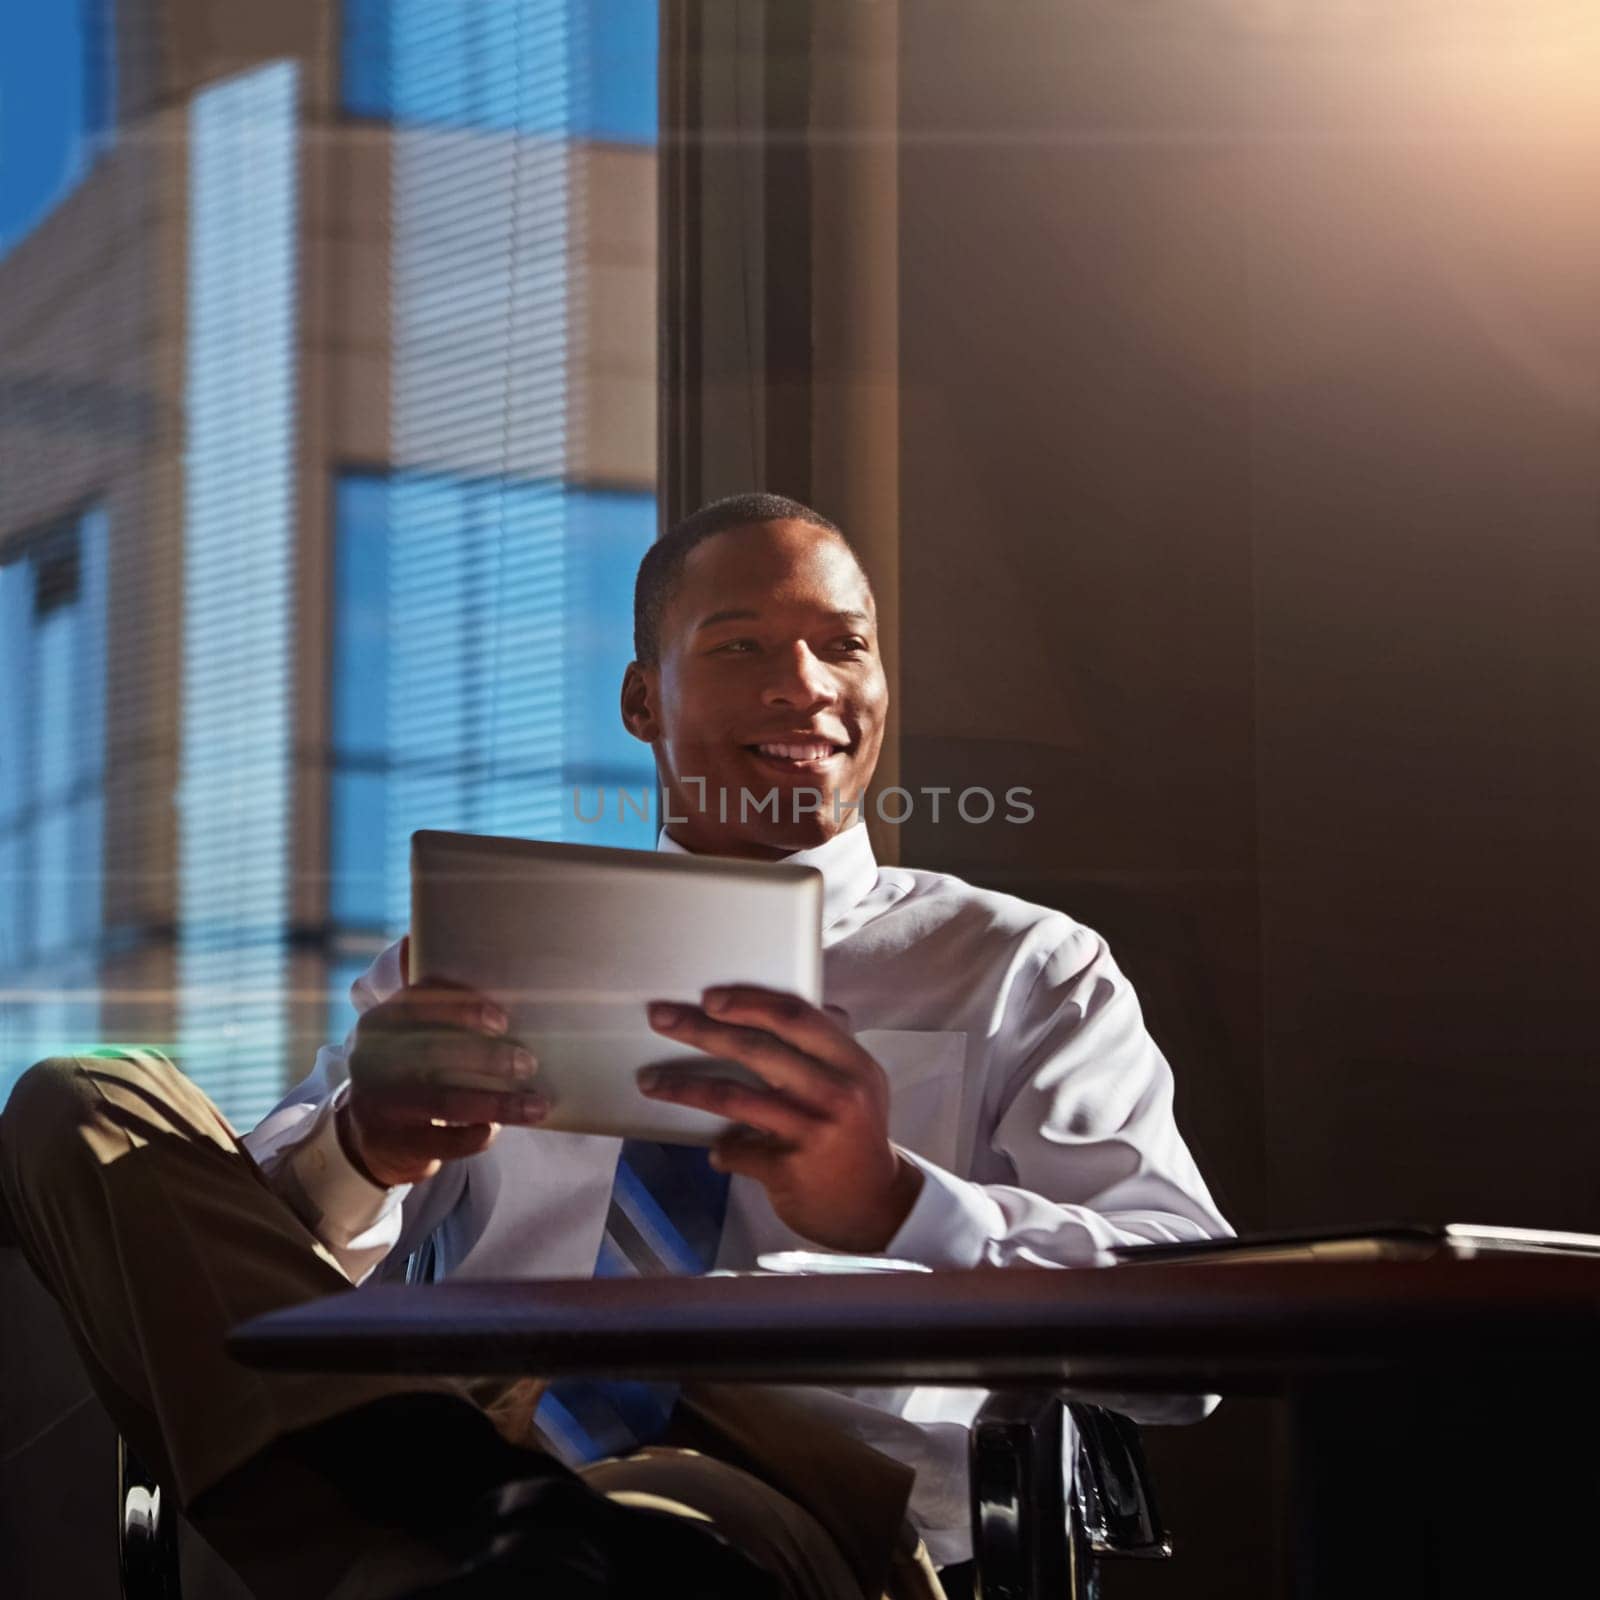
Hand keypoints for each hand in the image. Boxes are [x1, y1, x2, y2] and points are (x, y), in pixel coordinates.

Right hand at [340, 937, 546, 1187]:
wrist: (369, 1133)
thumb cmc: (411, 1069)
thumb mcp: (411, 1033)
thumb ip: (438, 1005)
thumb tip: (472, 967)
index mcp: (380, 1023)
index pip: (417, 1004)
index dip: (461, 1009)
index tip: (503, 1019)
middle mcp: (372, 1061)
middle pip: (434, 1054)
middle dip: (487, 1057)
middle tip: (528, 1062)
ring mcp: (378, 1105)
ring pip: (445, 1103)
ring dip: (498, 1103)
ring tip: (537, 1105)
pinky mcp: (392, 1144)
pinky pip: (441, 1142)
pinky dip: (475, 1136)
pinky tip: (496, 1130)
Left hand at [638, 985, 923, 1252]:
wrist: (875, 1206)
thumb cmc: (857, 1135)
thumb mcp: (860, 1084)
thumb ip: (828, 1046)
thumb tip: (791, 1006)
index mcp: (852, 1063)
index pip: (796, 1017)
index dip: (749, 1003)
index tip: (709, 998)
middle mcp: (835, 1093)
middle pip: (757, 1050)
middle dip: (701, 1031)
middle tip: (661, 1018)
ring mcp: (811, 1132)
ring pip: (734, 1098)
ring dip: (684, 1087)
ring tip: (650, 1081)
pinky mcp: (789, 1170)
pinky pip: (736, 1150)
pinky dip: (720, 1150)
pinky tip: (717, 1152)